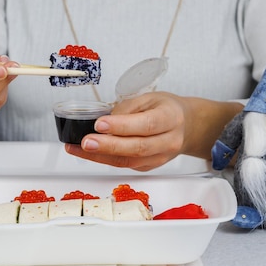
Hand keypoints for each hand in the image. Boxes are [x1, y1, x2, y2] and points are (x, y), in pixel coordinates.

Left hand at [64, 93, 242, 170]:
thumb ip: (127, 108)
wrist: (186, 126)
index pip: (145, 125)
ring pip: (129, 161)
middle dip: (108, 146)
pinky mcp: (149, 167)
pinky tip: (89, 153)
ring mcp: (160, 158)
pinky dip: (105, 160)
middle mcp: (168, 141)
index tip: (99, 124)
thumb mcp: (150, 98)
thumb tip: (104, 122)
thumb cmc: (166, 109)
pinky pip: (126, 165)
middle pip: (137, 148)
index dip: (121, 126)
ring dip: (101, 157)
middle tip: (86, 142)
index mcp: (170, 118)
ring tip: (78, 149)